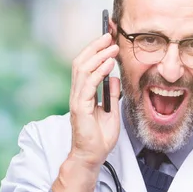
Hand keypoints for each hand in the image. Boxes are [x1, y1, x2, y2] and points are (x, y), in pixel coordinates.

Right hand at [69, 33, 120, 169]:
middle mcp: (78, 93)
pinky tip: (108, 64)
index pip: (86, 65)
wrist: (93, 156)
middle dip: (95, 47)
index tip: (108, 39)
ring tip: (111, 46)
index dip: (95, 51)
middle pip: (81, 62)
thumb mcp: (112, 111)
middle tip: (109, 35)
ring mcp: (78, 100)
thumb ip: (112, 94)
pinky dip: (98, 72)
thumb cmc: (100, 137)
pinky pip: (88, 85)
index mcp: (84, 93)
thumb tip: (114, 77)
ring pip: (82, 69)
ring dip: (98, 55)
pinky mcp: (80, 108)